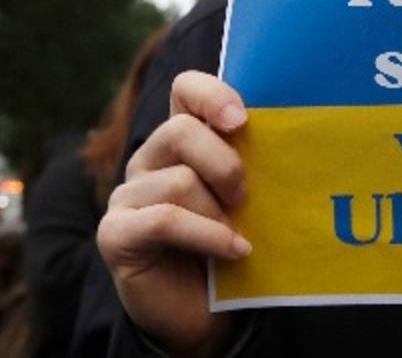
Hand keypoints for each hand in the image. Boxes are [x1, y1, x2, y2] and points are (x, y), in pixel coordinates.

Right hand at [97, 71, 251, 356]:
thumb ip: (252, 160)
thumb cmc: (233, 243)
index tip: (241, 120)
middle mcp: (149, 159)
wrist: (207, 312)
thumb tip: (285, 132)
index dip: (212, 94)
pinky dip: (208, 236)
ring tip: (237, 235)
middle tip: (246, 196)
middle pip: (180, 131)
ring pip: (179, 181)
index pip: (186, 90)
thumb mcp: (248, 195)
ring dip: (218, 212)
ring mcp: (127, 195)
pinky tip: (235, 250)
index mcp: (182, 139)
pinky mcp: (115, 233)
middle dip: (225, 162)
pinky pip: (165, 220)